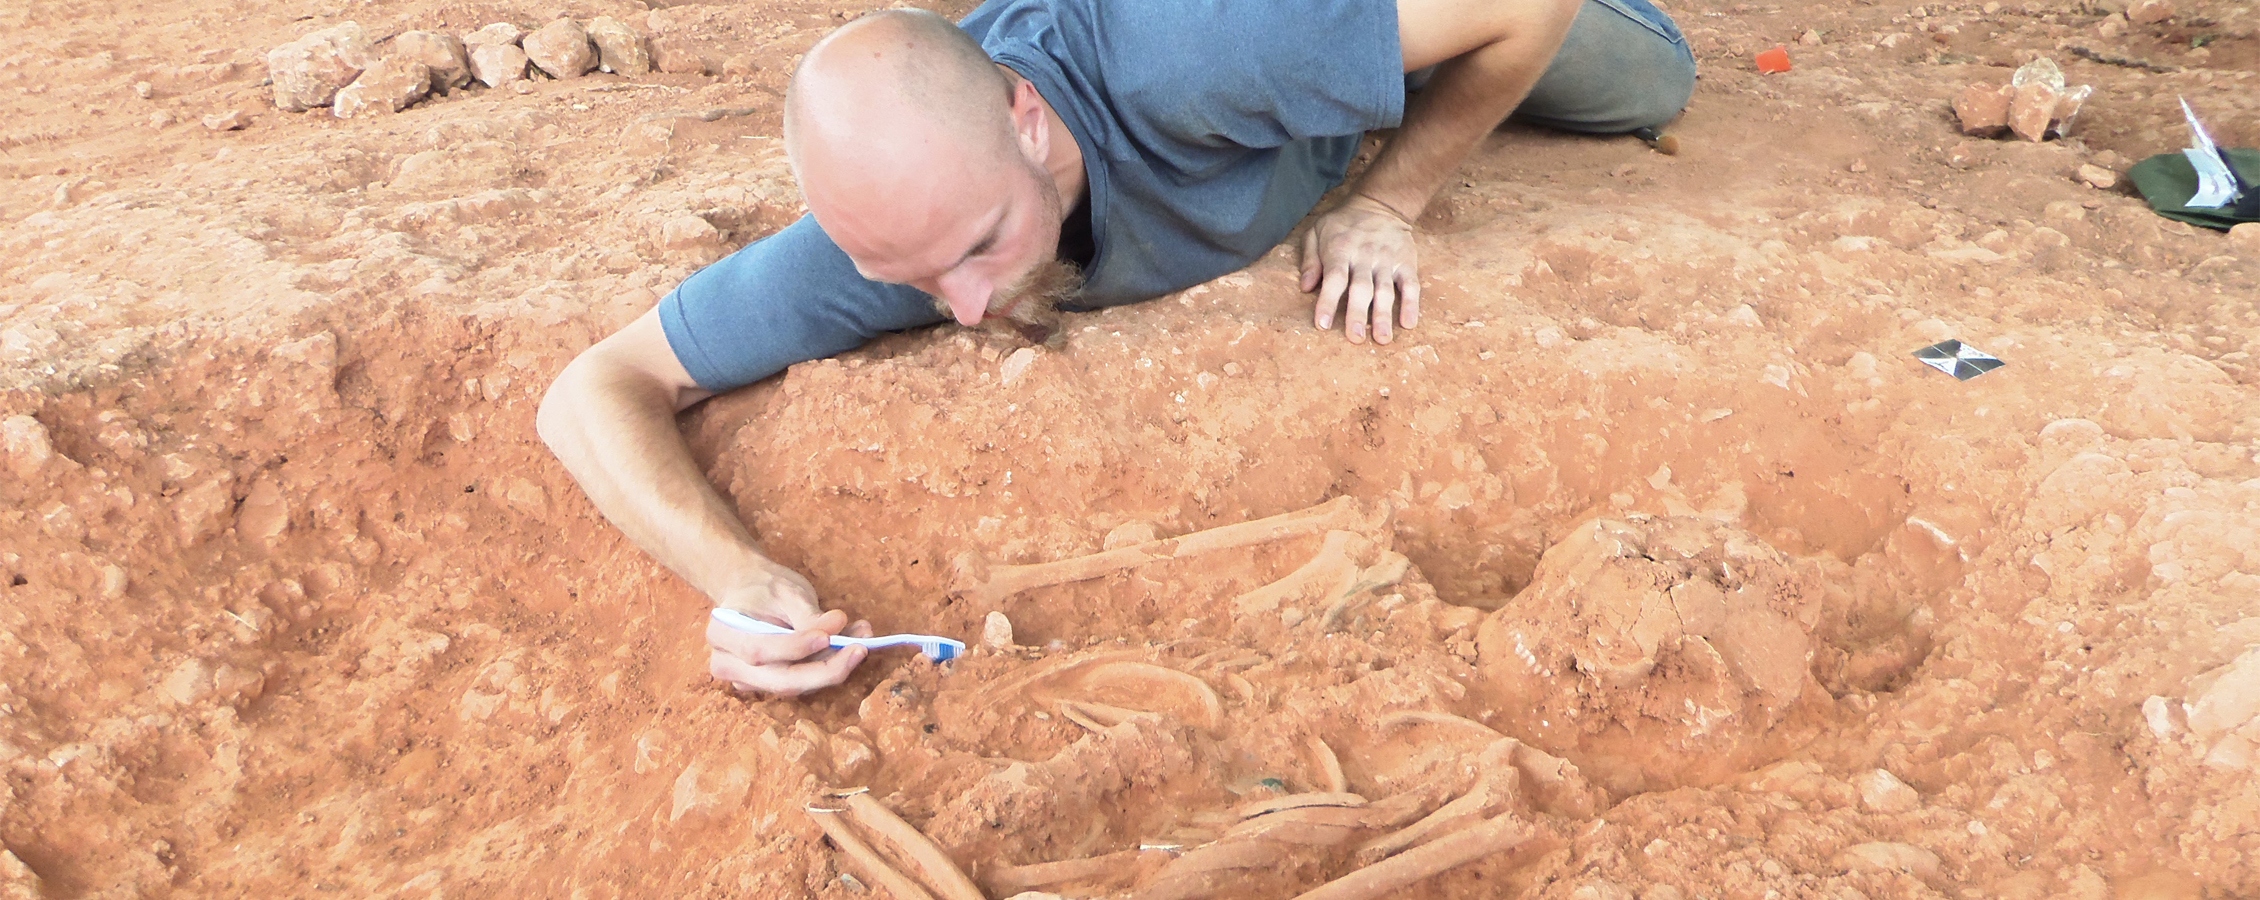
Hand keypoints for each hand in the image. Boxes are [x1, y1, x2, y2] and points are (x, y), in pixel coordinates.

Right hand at [705, 562, 873, 696]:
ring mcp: (747, 680)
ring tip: (863, 638)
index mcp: (723, 633)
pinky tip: (851, 645)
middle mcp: (728, 664)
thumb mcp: (786, 591)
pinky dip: (827, 667)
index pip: (760, 650)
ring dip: (833, 666)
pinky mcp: (769, 685)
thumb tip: (836, 626)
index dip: (795, 648)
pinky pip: (801, 682)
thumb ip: (808, 614)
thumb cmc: (765, 587)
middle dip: (825, 670)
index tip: (827, 636)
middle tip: (861, 649)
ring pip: (795, 685)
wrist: (749, 589)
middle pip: (781, 680)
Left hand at [1300, 194, 1421, 344]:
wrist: (1382, 203)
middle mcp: (1364, 257)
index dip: (1327, 301)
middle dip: (1357, 314)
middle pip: (1360, 288)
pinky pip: (1410, 285)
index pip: (1333, 278)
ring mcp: (1387, 261)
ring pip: (1385, 290)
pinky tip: (1408, 324)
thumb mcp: (1317, 231)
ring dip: (1384, 315)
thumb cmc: (1343, 223)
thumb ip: (1309, 259)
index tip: (1322, 325)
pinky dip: (1411, 304)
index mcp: (1340, 250)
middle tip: (1355, 339)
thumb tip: (1304, 288)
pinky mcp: (1406, 263)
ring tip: (1383, 339)